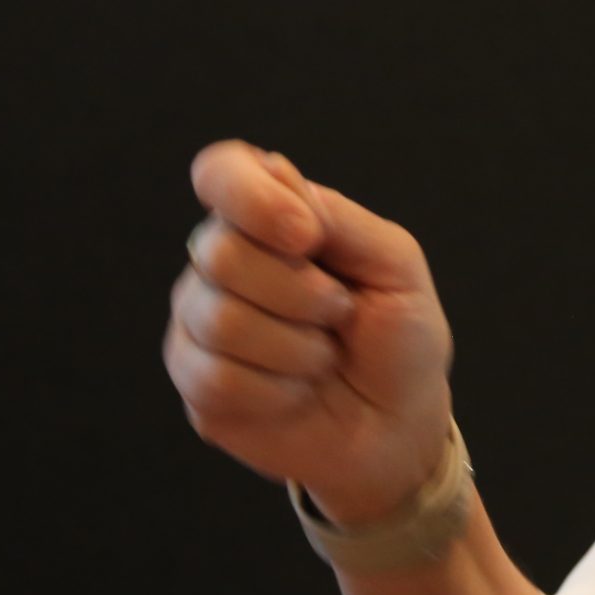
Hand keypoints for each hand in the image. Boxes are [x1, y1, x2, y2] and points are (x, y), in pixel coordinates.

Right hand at [165, 139, 455, 527]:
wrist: (397, 422)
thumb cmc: (399, 336)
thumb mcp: (394, 265)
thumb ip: (338, 218)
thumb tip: (274, 173)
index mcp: (275, 220)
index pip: (223, 171)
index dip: (250, 197)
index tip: (305, 236)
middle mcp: (225, 262)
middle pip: (220, 251)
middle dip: (300, 291)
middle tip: (340, 312)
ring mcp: (200, 321)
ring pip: (218, 318)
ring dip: (296, 346)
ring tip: (325, 355)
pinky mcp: (194, 381)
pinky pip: (215, 377)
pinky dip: (277, 389)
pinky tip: (298, 391)